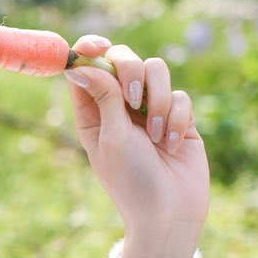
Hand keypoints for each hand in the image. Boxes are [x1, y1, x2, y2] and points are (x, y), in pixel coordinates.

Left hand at [63, 33, 208, 257]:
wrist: (169, 213)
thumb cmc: (132, 180)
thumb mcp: (111, 136)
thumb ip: (102, 96)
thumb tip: (77, 64)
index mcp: (94, 112)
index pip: (88, 67)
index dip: (89, 49)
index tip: (97, 45)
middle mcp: (121, 106)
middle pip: (124, 59)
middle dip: (131, 73)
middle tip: (134, 100)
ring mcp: (151, 110)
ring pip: (157, 70)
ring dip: (157, 101)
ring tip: (156, 136)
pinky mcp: (179, 117)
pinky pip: (180, 95)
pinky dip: (176, 118)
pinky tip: (172, 145)